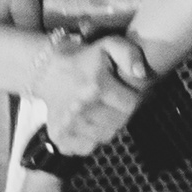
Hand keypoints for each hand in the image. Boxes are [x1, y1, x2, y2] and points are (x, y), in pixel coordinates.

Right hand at [27, 32, 151, 157]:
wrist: (49, 71)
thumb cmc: (86, 58)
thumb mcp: (110, 45)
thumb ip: (130, 54)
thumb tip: (142, 74)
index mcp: (96, 86)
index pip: (131, 105)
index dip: (134, 98)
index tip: (127, 91)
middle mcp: (81, 109)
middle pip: (120, 123)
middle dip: (123, 112)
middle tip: (115, 101)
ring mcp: (68, 126)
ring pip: (106, 136)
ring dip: (109, 125)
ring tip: (102, 109)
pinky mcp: (59, 137)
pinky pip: (88, 147)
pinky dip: (92, 138)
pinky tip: (90, 122)